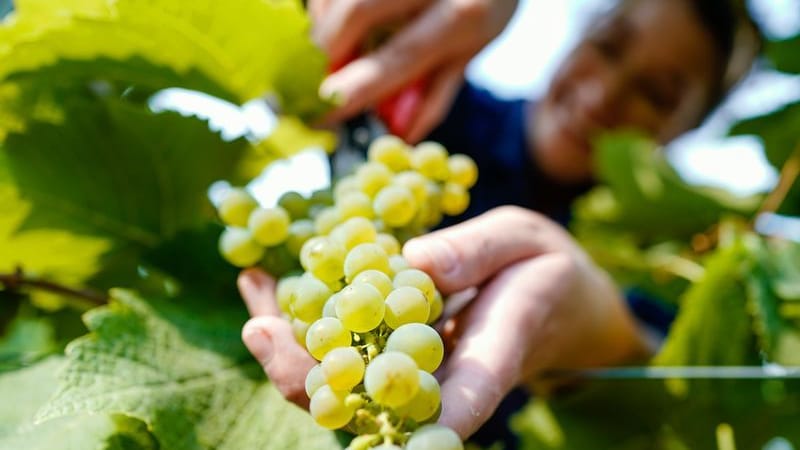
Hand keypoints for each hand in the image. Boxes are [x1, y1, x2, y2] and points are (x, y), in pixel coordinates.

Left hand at [239, 206, 649, 438]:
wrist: (551, 299)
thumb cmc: (545, 270)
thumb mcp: (527, 241)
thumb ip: (479, 250)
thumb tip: (418, 262)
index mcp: (493, 355)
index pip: (464, 395)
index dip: (426, 414)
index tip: (394, 438)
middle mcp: (445, 376)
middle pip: (378, 400)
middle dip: (315, 378)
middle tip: (263, 334)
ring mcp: (416, 369)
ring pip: (350, 382)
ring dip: (291, 350)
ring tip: (249, 300)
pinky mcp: (393, 351)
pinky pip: (344, 348)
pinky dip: (302, 321)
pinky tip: (263, 287)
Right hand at [309, 0, 518, 141]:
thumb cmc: (483, 1)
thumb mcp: (471, 49)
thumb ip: (433, 94)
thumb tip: (396, 134)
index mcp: (465, 14)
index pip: (400, 57)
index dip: (353, 89)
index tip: (317, 115)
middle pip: (357, 9)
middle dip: (322, 49)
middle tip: (307, 79)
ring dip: (321, 24)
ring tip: (329, 48)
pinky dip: (325, 6)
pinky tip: (334, 20)